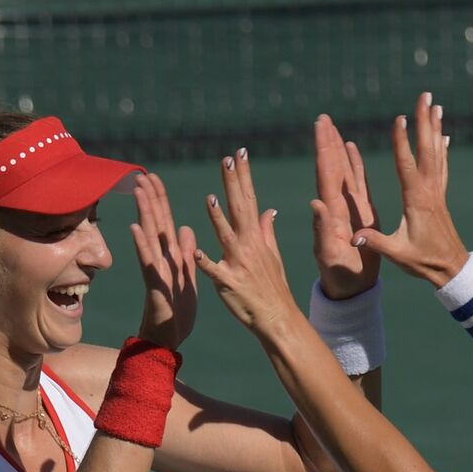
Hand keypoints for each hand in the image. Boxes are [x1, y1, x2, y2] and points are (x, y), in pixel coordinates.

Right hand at [131, 173, 197, 349]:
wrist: (170, 337)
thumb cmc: (177, 310)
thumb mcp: (188, 276)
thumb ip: (186, 253)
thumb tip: (187, 228)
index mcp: (172, 257)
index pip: (165, 222)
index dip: (160, 199)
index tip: (153, 177)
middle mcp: (160, 260)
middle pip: (155, 223)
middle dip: (149, 198)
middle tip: (141, 174)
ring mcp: (156, 271)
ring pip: (149, 237)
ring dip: (144, 213)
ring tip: (137, 191)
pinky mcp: (155, 285)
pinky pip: (148, 263)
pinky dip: (142, 246)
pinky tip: (135, 229)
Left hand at [193, 149, 295, 337]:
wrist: (277, 317)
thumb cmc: (273, 288)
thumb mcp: (272, 256)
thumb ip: (266, 231)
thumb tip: (268, 210)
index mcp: (256, 238)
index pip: (248, 199)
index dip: (243, 176)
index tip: (239, 153)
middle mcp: (248, 247)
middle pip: (238, 209)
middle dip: (233, 184)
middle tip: (227, 160)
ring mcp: (238, 264)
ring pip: (225, 236)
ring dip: (218, 218)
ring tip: (210, 197)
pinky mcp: (228, 283)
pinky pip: (214, 271)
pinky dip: (206, 262)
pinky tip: (195, 252)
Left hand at [312, 115, 379, 298]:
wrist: (352, 290)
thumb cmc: (340, 277)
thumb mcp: (329, 255)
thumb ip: (322, 230)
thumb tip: (315, 202)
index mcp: (332, 213)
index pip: (326, 174)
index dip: (324, 149)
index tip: (319, 127)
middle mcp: (339, 206)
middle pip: (332, 168)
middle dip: (327, 142)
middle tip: (322, 117)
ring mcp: (350, 208)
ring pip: (343, 172)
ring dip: (337, 149)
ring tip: (331, 126)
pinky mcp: (362, 213)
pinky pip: (356, 183)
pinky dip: (353, 165)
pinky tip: (350, 148)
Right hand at [350, 92, 468, 287]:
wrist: (452, 268)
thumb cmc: (423, 262)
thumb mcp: (397, 254)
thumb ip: (375, 242)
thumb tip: (352, 236)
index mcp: (416, 200)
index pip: (407, 165)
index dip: (402, 141)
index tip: (400, 118)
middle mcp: (429, 191)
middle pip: (427, 149)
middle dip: (425, 121)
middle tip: (426, 95)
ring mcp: (437, 192)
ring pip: (437, 153)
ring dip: (435, 128)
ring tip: (436, 105)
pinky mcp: (440, 197)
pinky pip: (442, 166)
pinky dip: (442, 149)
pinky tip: (445, 136)